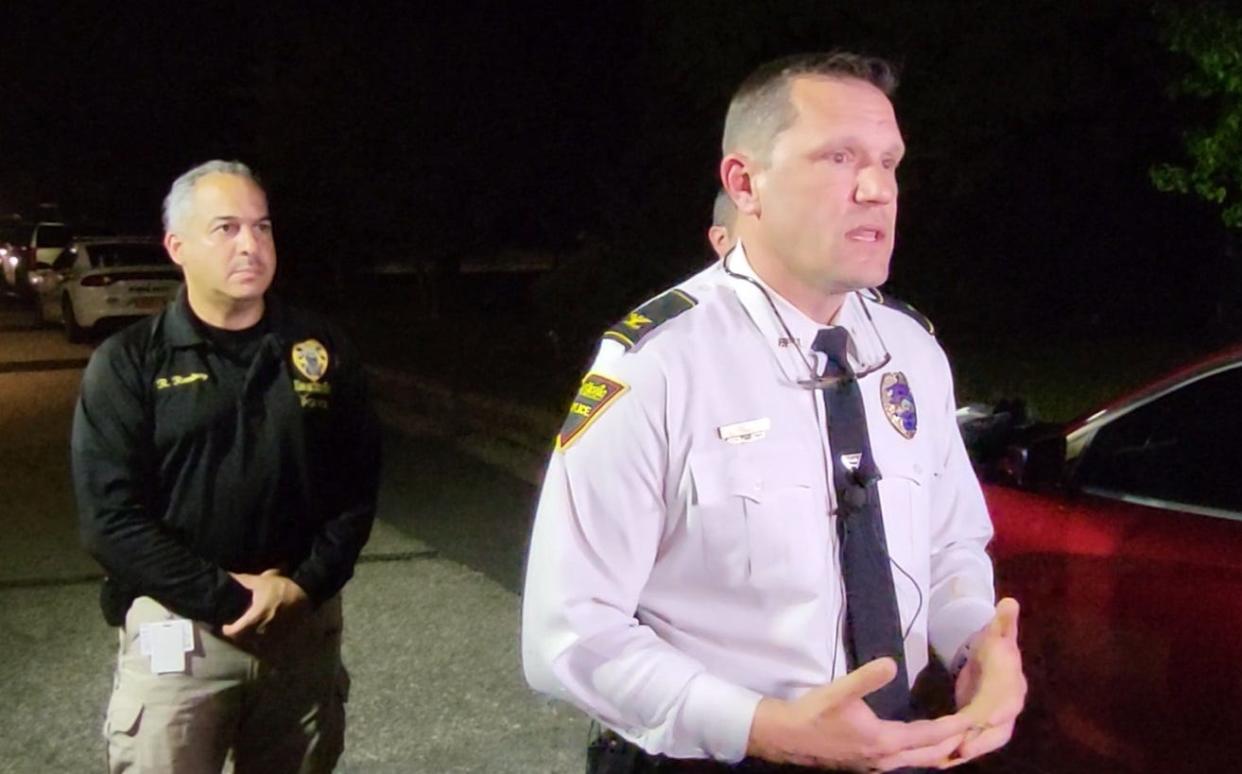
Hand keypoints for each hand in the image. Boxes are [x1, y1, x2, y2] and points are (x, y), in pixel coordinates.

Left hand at [222, 568, 308, 638]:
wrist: (306, 592)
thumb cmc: (281, 587)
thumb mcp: (261, 581)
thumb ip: (243, 580)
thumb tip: (228, 574)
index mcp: (255, 616)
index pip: (236, 631)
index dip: (228, 631)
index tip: (225, 627)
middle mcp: (263, 629)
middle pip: (244, 639)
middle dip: (239, 635)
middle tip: (236, 629)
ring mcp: (274, 634)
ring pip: (256, 643)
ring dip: (250, 639)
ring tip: (249, 632)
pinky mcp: (284, 635)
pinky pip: (269, 643)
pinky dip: (263, 641)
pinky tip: (263, 633)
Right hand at [747, 657, 972, 771]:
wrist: (786, 737)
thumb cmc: (814, 713)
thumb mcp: (839, 691)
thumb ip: (868, 677)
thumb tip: (893, 662)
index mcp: (884, 742)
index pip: (929, 736)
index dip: (953, 728)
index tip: (975, 719)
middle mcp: (885, 759)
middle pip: (929, 755)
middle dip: (953, 743)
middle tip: (975, 729)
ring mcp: (876, 765)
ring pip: (917, 761)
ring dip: (938, 750)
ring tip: (955, 737)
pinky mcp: (868, 764)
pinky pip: (904, 762)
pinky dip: (921, 753)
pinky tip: (920, 743)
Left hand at [948, 597, 1026, 765]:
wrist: (993, 661)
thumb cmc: (995, 647)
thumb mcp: (998, 632)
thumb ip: (1004, 621)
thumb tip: (1009, 601)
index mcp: (1012, 687)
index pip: (1008, 702)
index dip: (999, 712)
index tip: (987, 718)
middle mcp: (1007, 709)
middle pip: (997, 731)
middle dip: (981, 742)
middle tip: (961, 750)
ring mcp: (995, 722)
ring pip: (984, 742)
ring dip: (967, 751)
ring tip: (945, 760)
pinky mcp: (980, 728)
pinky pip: (972, 742)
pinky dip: (958, 751)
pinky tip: (938, 760)